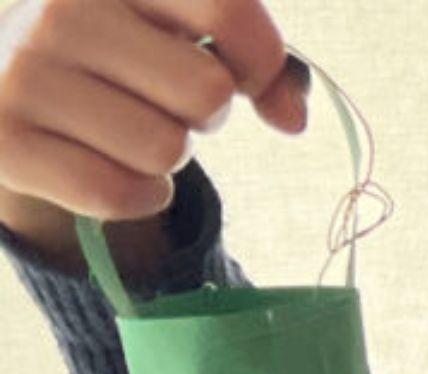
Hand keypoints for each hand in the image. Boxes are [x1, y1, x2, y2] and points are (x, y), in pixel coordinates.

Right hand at [0, 0, 306, 263]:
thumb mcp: (180, 32)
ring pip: (165, 149)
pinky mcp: (6, 142)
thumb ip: (254, 60)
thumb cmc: (122, 52)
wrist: (10, 85)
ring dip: (168, 155)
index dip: (260, 59)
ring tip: (130, 127)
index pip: (227, 10)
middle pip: (207, 93)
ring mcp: (26, 75)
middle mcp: (59, 10)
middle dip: (206, 112)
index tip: (245, 75)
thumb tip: (294, 120)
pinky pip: (120, 194)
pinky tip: (113, 168)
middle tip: (167, 102)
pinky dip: (140, 195)